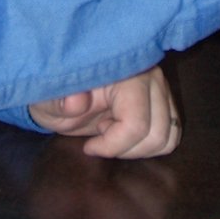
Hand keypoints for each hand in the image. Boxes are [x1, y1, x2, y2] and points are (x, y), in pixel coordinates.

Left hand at [28, 65, 180, 158]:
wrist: (62, 89)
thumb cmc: (54, 93)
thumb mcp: (47, 100)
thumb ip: (60, 101)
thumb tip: (76, 102)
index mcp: (123, 71)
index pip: (136, 123)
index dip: (113, 145)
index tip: (89, 146)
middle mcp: (150, 75)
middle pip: (157, 133)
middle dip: (127, 147)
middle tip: (101, 136)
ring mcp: (160, 85)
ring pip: (169, 135)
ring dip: (140, 146)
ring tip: (112, 132)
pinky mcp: (163, 97)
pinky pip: (171, 132)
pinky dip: (149, 143)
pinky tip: (124, 132)